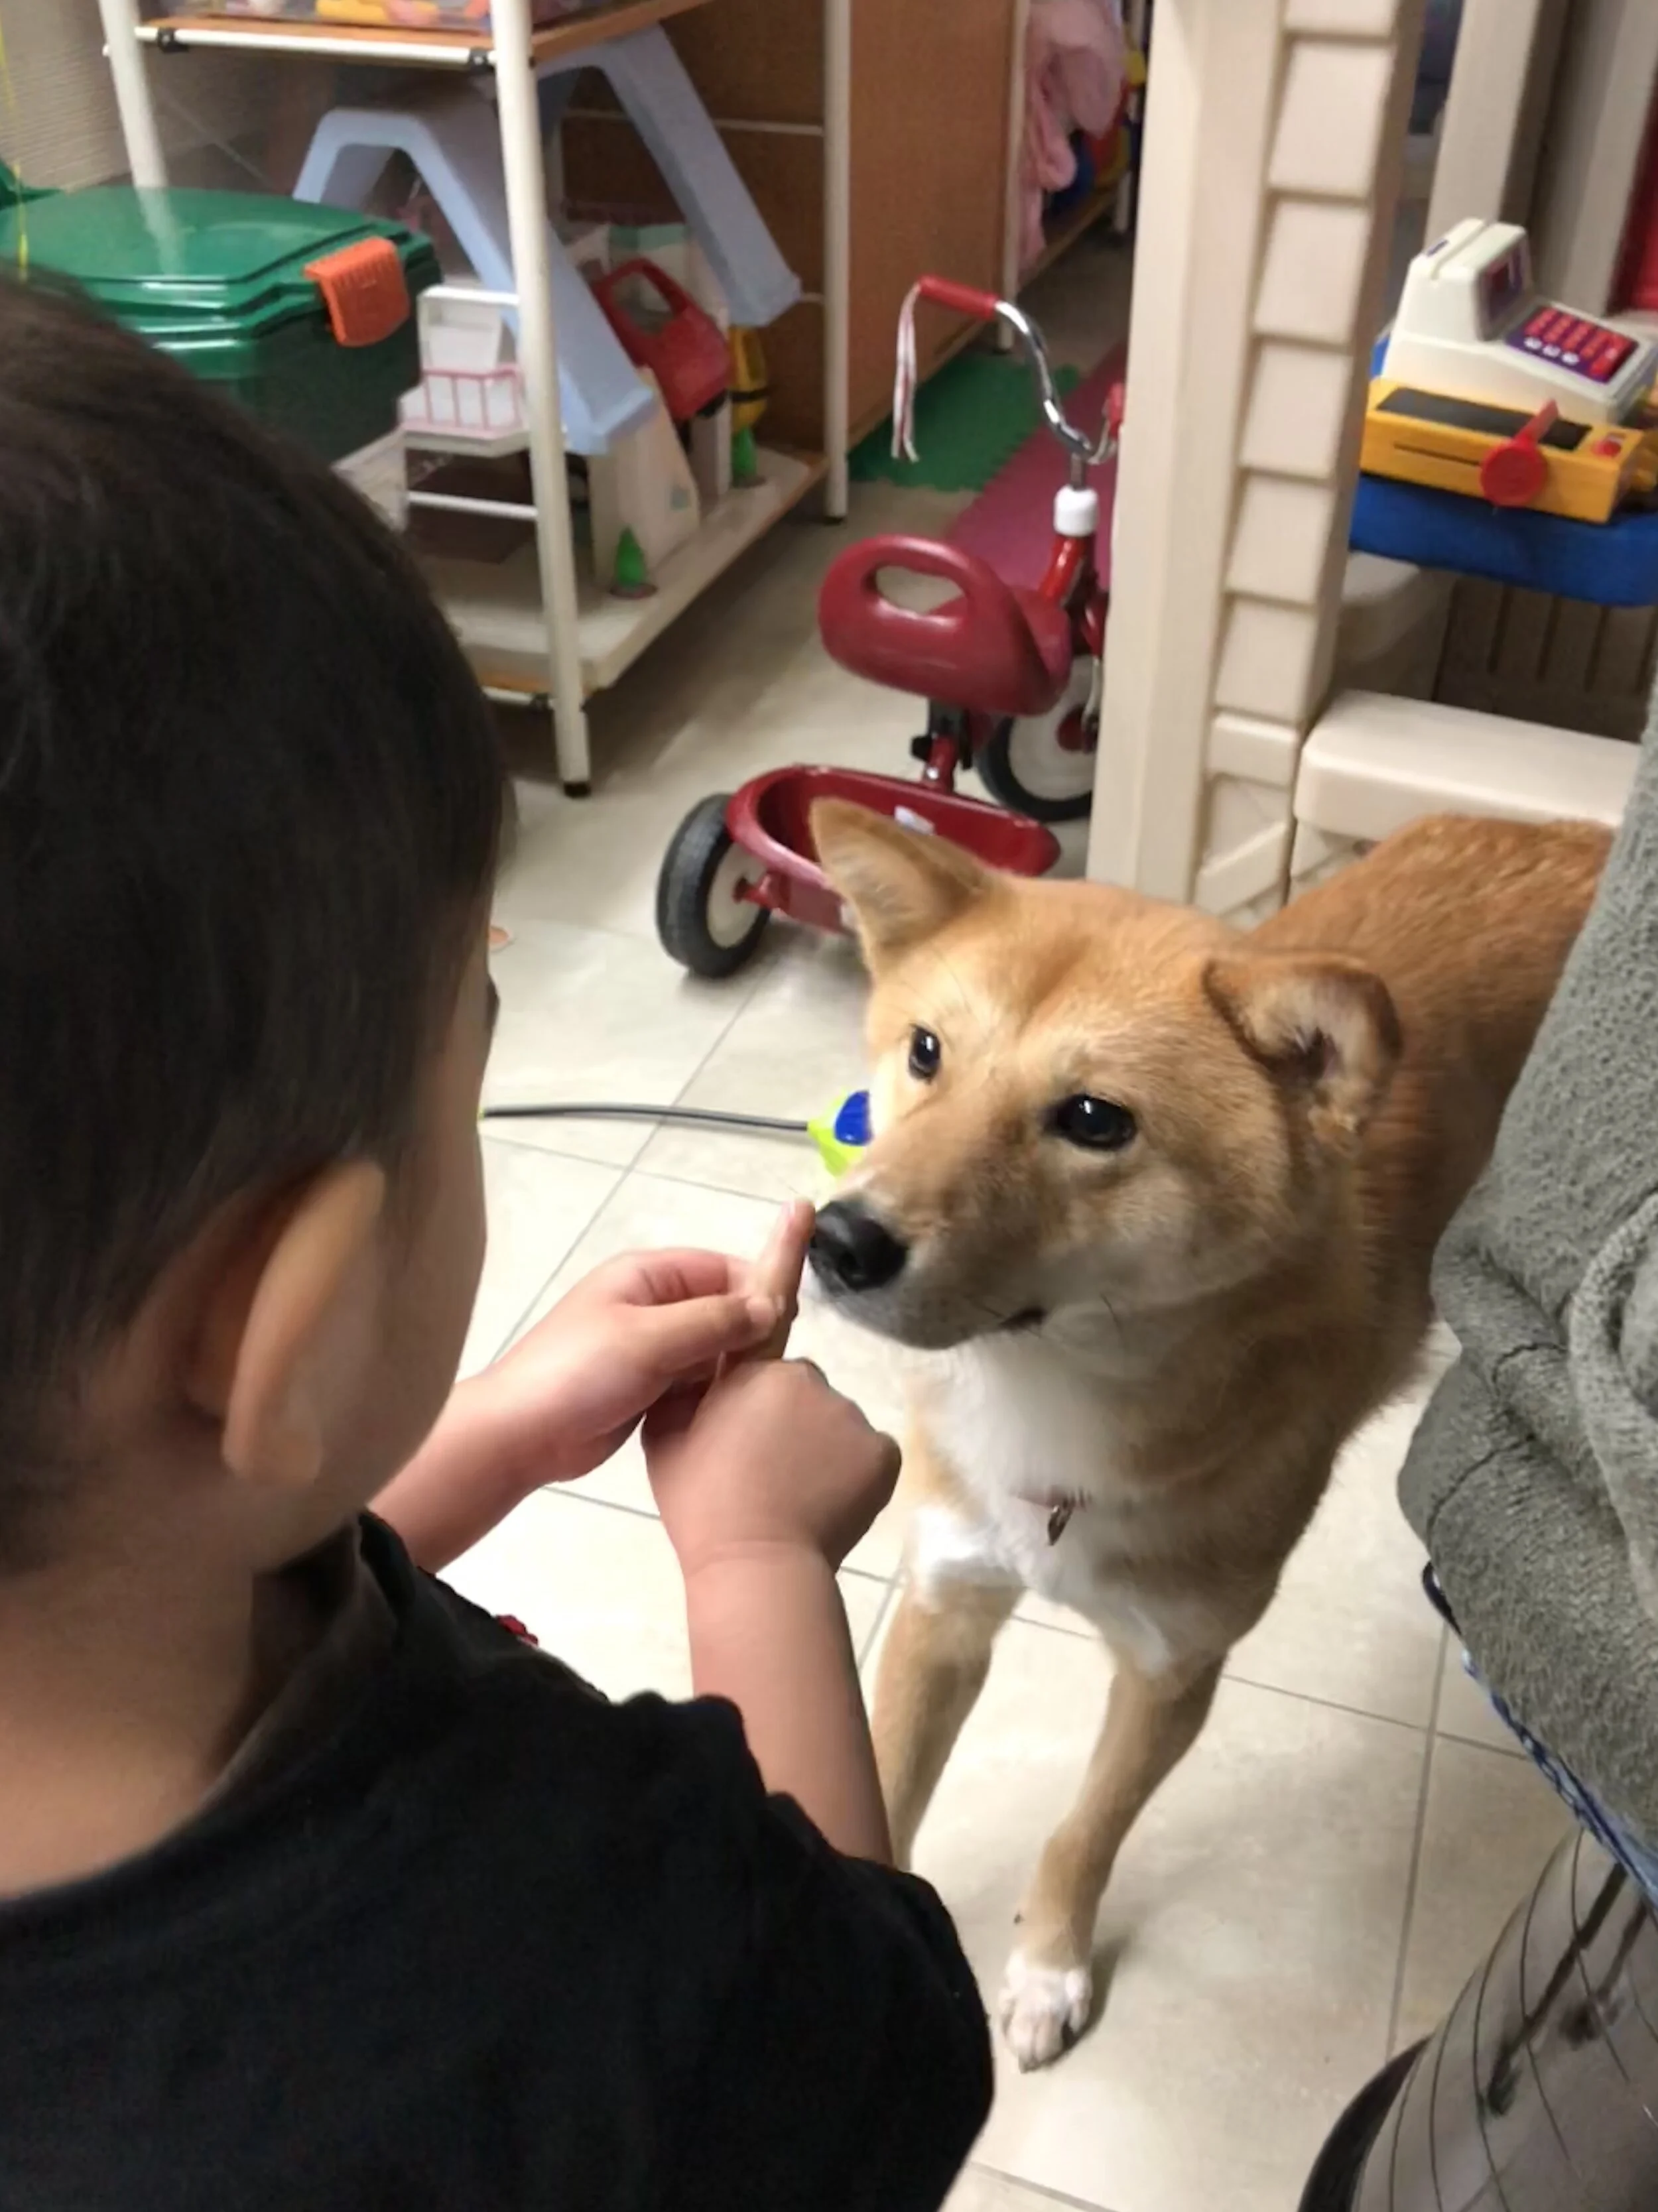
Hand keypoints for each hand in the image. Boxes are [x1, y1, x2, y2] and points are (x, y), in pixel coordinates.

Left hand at [475, 1222, 805, 1489]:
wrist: (520, 1435)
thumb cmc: (579, 1372)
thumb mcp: (649, 1339)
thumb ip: (714, 1321)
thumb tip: (774, 1305)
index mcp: (647, 1276)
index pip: (722, 1268)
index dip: (758, 1290)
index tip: (788, 1325)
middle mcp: (651, 1305)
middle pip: (721, 1308)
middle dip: (750, 1332)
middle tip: (778, 1368)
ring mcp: (649, 1348)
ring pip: (712, 1348)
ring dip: (734, 1366)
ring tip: (764, 1393)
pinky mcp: (648, 1387)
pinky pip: (695, 1380)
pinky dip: (714, 1392)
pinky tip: (736, 1414)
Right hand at [645, 1355, 901, 1579]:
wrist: (756, 1563)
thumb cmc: (703, 1506)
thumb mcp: (666, 1439)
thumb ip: (686, 1395)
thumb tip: (701, 1380)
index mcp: (760, 1372)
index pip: (766, 1372)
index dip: (755, 1406)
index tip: (746, 1441)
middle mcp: (813, 1381)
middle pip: (806, 1393)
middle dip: (793, 1420)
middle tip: (774, 1470)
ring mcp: (854, 1417)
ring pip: (838, 1424)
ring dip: (825, 1446)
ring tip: (802, 1493)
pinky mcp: (884, 1454)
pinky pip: (871, 1454)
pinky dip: (858, 1473)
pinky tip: (832, 1502)